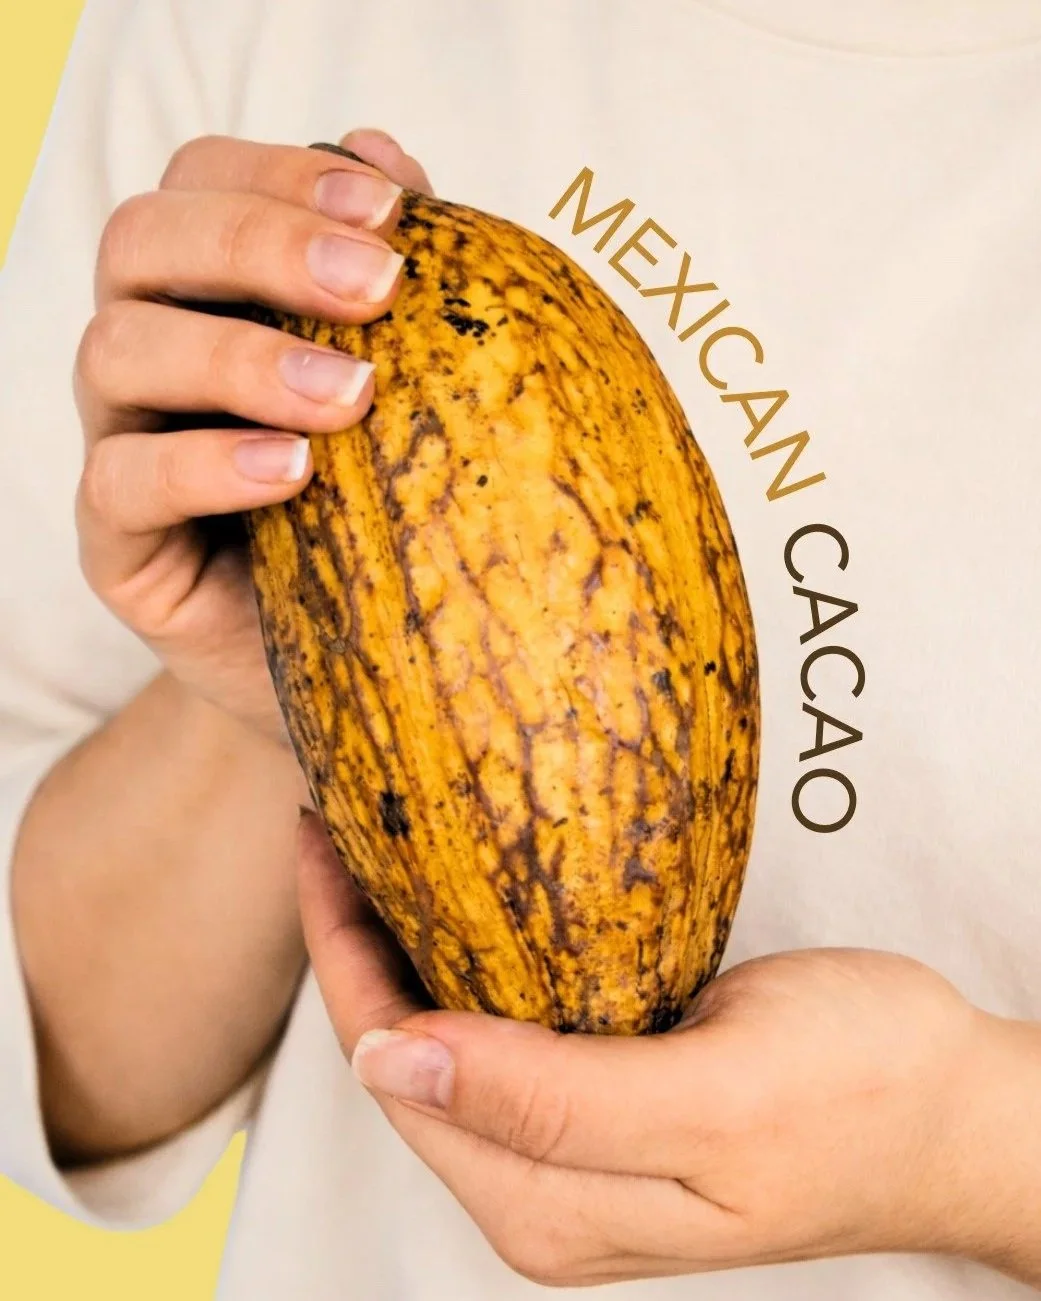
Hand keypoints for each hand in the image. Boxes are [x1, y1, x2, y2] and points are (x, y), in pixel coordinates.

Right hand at [73, 129, 431, 741]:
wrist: (356, 658)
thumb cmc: (379, 511)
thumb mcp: (401, 393)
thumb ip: (389, 281)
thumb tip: (390, 153)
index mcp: (208, 294)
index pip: (200, 184)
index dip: (281, 177)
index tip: (393, 212)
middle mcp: (151, 353)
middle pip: (143, 241)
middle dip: (260, 243)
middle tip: (375, 287)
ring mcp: (123, 442)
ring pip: (119, 350)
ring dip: (239, 355)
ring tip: (349, 395)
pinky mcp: (118, 543)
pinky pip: (124, 481)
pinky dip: (207, 465)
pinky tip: (291, 471)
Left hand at [297, 811, 1040, 1287]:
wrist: (951, 1110)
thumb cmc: (861, 1097)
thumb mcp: (714, 1099)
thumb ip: (550, 1102)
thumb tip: (390, 1065)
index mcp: (546, 1202)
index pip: (391, 1067)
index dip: (343, 953)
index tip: (325, 842)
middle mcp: (540, 1185)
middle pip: (399, 1052)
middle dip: (358, 938)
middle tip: (342, 822)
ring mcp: (570, 1147)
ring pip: (442, 1036)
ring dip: (405, 940)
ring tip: (380, 841)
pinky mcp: (604, 1104)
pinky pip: (500, 1026)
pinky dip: (466, 954)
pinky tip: (462, 895)